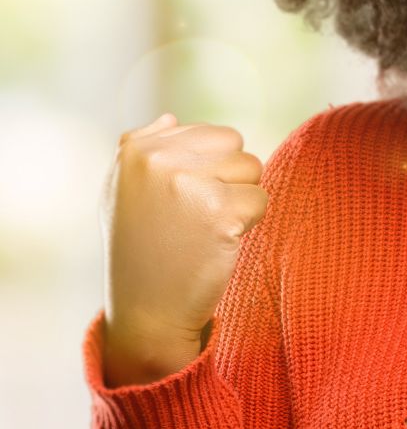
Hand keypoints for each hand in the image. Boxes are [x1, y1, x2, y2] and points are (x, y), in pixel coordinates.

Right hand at [99, 113, 267, 383]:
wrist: (147, 312)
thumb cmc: (140, 249)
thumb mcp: (123, 192)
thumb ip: (143, 148)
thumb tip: (171, 117)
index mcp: (137, 148)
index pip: (216, 135)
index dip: (212, 171)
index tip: (183, 203)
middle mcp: (159, 160)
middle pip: (239, 150)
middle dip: (231, 182)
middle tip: (199, 218)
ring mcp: (189, 184)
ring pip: (253, 172)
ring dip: (241, 201)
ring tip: (206, 229)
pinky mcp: (220, 213)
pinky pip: (261, 200)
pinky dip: (249, 224)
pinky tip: (218, 244)